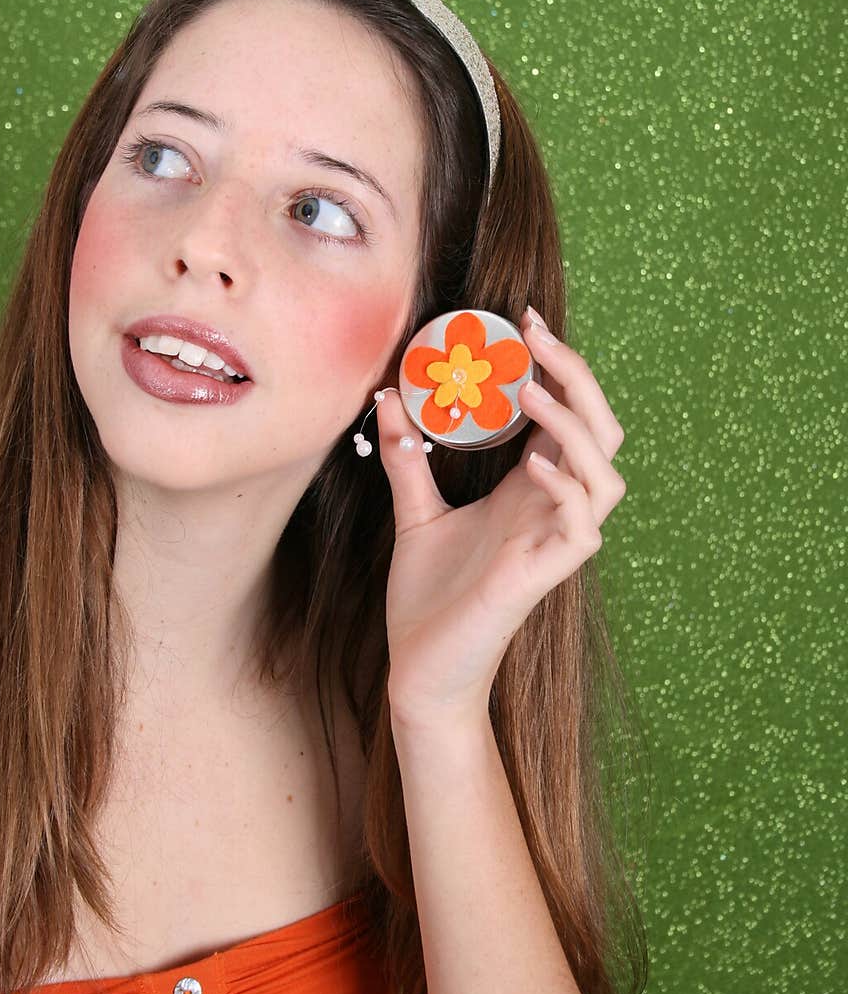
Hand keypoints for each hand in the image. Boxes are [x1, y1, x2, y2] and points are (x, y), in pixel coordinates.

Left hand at [374, 308, 626, 727]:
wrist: (420, 669)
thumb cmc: (428, 598)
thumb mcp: (414, 513)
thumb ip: (407, 458)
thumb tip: (387, 398)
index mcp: (530, 490)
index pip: (567, 417)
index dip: (558, 368)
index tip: (523, 324)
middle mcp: (551, 510)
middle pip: (602, 432)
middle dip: (578, 378)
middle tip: (536, 336)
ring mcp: (553, 543)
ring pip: (606, 476)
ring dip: (577, 428)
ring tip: (533, 392)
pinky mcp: (544, 577)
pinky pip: (582, 528)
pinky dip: (566, 491)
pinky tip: (533, 466)